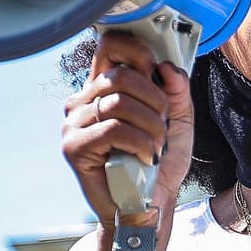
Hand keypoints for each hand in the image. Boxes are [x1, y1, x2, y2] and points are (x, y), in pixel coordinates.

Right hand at [62, 30, 194, 225]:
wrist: (148, 205)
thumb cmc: (157, 163)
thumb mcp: (177, 121)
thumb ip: (177, 91)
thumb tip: (168, 67)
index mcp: (105, 87)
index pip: (110, 45)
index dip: (138, 51)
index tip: (157, 72)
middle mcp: (84, 100)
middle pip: (121, 75)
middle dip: (156, 101)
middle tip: (163, 125)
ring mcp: (74, 123)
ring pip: (119, 102)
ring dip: (152, 126)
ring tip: (156, 146)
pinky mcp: (73, 146)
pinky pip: (113, 129)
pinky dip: (140, 143)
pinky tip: (146, 158)